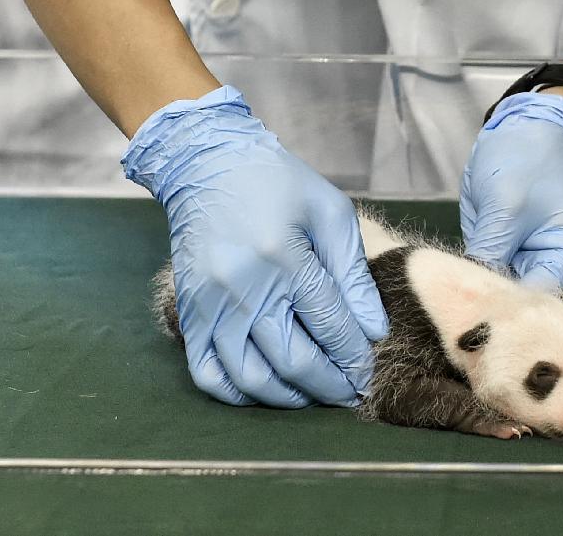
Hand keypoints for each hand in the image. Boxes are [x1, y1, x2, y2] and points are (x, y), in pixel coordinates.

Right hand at [122, 86, 387, 406]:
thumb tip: (374, 331)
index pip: (330, 328)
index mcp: (286, 258)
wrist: (207, 164)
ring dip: (289, 398)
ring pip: (251, 377)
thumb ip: (354, 275)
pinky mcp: (188, 312)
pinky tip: (266, 390)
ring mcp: (210, 304)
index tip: (369, 373)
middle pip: (293, 361)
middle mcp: (244, 287)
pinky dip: (238, 394)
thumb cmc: (279, 184)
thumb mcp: (331, 213)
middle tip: (350, 393)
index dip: (354, 359)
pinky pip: (207, 374)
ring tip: (314, 395)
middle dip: (330, 386)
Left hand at [460, 92, 562, 297]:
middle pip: (525, 306)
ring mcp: (539, 266)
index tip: (466, 321)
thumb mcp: (504, 207)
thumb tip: (468, 299)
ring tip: (448, 303)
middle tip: (450, 315)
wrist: (531, 128)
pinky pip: (496, 280)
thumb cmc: (527, 159)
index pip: (539, 303)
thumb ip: (489, 254)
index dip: (503, 314)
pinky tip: (453, 287)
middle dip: (490, 310)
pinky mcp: (517, 258)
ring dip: (480, 298)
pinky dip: (477, 282)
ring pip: (506, 297)